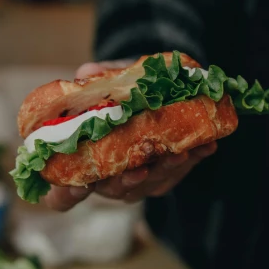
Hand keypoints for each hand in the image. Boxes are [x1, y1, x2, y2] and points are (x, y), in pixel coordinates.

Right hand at [44, 60, 217, 211]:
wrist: (146, 92)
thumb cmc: (114, 94)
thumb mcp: (104, 83)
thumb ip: (96, 82)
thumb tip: (87, 72)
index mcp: (79, 165)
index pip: (62, 196)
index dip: (67, 195)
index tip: (77, 185)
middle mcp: (106, 180)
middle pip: (113, 190)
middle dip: (127, 181)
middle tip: (138, 168)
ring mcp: (137, 181)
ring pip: (149, 185)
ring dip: (165, 169)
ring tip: (178, 152)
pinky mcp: (164, 176)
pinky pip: (177, 173)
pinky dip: (193, 158)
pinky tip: (206, 145)